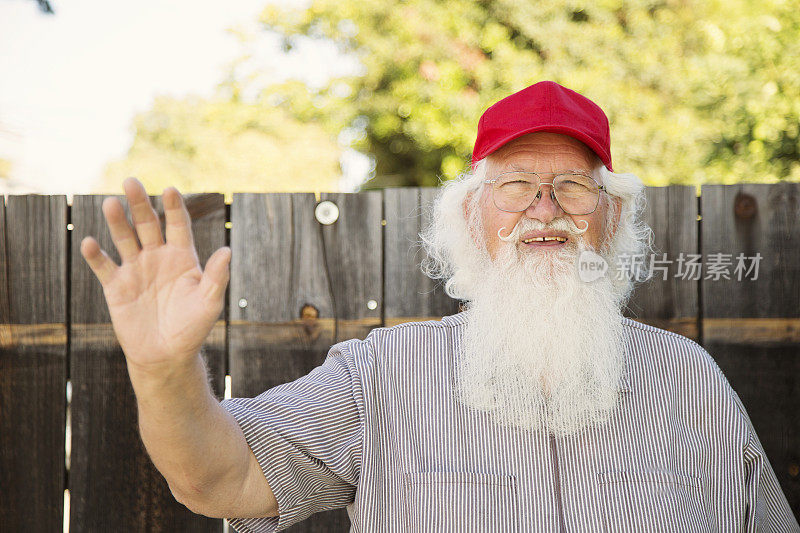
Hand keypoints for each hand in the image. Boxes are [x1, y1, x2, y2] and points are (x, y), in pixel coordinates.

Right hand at [80, 177, 230, 371]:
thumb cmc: (193, 328)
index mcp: (182, 256)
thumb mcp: (209, 303)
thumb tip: (227, 251)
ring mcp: (135, 269)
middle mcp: (157, 256)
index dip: (174, 207)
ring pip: (124, 239)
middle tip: (131, 181)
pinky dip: (96, 255)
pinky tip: (90, 243)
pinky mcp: (115, 286)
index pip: (178, 225)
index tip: (170, 189)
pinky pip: (104, 266)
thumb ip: (217, 277)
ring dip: (117, 222)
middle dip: (139, 204)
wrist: (166, 355)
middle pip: (147, 224)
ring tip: (109, 204)